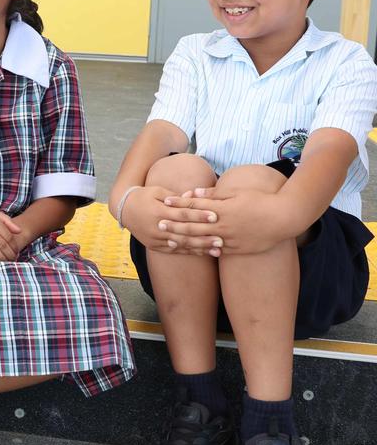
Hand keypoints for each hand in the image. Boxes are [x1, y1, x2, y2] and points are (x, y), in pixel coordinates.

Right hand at [123, 185, 220, 254]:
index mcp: (158, 211)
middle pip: (184, 232)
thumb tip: (193, 196)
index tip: (215, 216)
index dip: (199, 215)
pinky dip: (188, 251)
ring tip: (217, 250)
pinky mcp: (153, 245)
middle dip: (204, 236)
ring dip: (200, 247)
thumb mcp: (157, 191)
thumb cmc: (143, 196)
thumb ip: (176, 197)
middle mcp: (156, 227)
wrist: (123, 209)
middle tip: (222, 239)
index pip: (182, 214)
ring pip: (181, 244)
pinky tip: (202, 253)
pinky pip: (173, 250)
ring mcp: (155, 238)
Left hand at [159, 188, 287, 254]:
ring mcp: (230, 239)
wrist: (284, 217)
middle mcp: (223, 225)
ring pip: (202, 241)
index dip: (179, 204)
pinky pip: (216, 251)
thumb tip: (195, 193)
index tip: (165, 202)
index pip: (195, 206)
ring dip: (184, 241)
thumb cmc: (261, 201)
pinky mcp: (238, 249)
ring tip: (169, 241)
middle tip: (158, 223)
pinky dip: (203, 251)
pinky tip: (192, 251)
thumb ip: (215, 195)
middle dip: (174, 225)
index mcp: (222, 209)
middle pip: (193, 226)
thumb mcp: (237, 193)